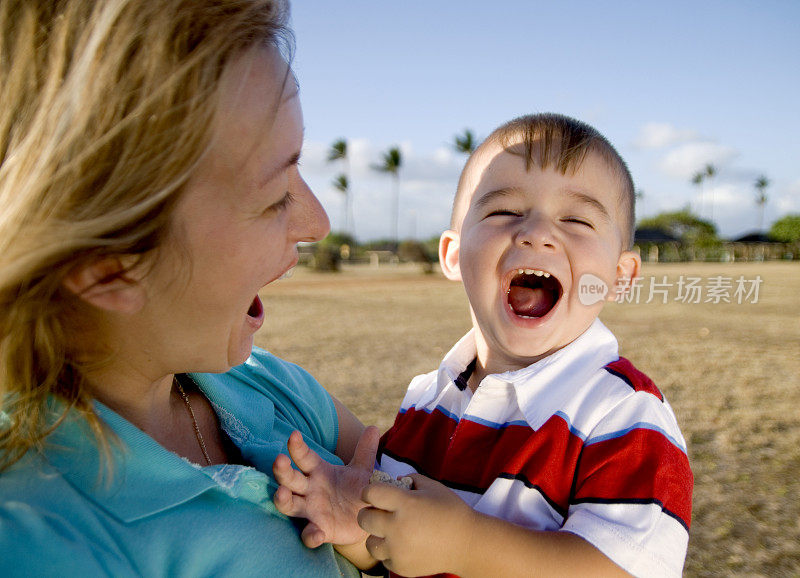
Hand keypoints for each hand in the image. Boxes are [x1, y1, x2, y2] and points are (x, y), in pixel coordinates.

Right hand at [273, 426, 379, 547]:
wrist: (365, 517)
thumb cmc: (355, 489)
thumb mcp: (362, 470)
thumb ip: (365, 451)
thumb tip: (373, 428)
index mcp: (319, 471)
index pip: (305, 457)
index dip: (298, 447)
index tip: (294, 435)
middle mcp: (310, 490)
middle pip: (290, 479)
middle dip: (282, 470)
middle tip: (279, 460)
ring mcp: (312, 510)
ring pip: (290, 505)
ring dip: (283, 499)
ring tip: (282, 493)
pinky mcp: (320, 531)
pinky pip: (309, 535)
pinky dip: (311, 535)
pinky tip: (315, 533)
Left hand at [358, 473, 475, 576]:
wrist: (468, 544)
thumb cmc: (451, 511)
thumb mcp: (433, 486)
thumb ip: (411, 479)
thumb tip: (394, 481)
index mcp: (406, 503)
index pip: (371, 493)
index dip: (370, 491)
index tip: (376, 493)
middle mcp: (398, 527)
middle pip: (364, 518)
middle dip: (369, 512)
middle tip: (380, 512)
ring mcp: (398, 550)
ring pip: (370, 542)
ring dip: (377, 535)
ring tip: (391, 531)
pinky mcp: (401, 567)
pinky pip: (383, 558)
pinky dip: (390, 552)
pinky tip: (404, 545)